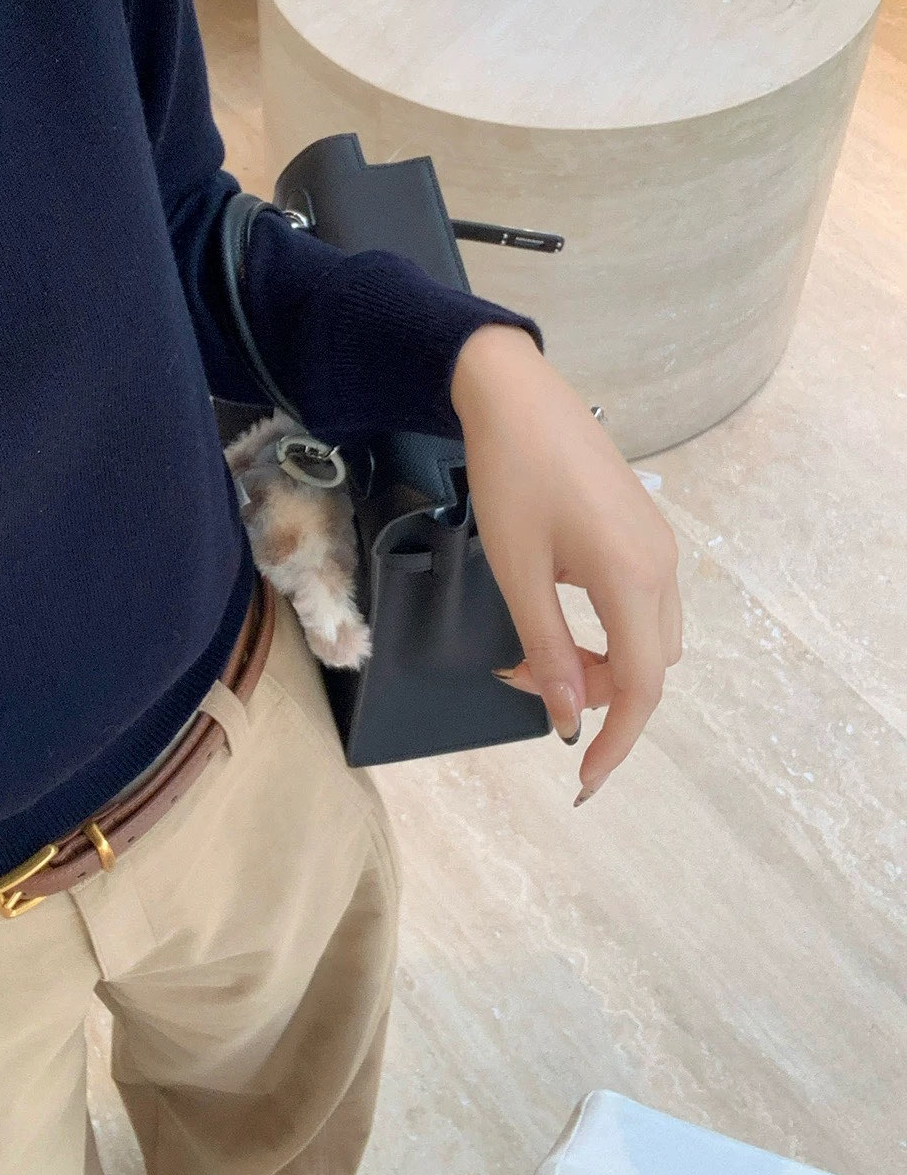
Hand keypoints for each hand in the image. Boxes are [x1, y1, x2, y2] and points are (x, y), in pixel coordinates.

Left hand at [448, 323, 682, 801]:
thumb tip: (569, 719)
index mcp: (633, 578)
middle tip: (522, 677)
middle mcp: (662, 566)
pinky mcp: (644, 532)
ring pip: (648, 638)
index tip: (582, 779)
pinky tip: (555, 615)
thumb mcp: (517, 571)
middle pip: (648, 667)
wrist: (517, 395)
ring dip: (600, 662)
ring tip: (531, 650)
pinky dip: (606, 630)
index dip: (617, 742)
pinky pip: (641, 605)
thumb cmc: (511, 476)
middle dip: (594, 693)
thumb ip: (548, 648)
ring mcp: (659, 546)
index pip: (641, 686)